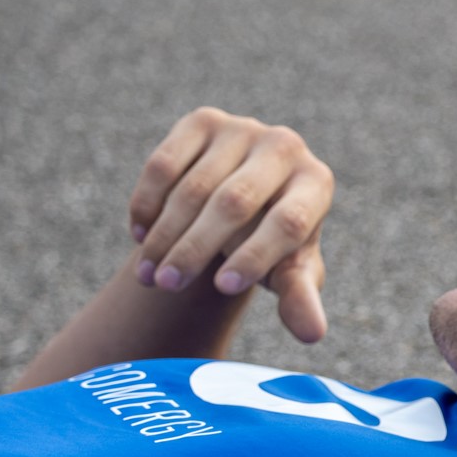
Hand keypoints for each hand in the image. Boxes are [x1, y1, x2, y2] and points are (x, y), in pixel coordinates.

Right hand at [128, 107, 333, 342]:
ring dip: (165, 234)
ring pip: (193, 186)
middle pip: (235, 202)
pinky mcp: (203, 122)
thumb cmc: (273, 246)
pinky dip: (148, 203)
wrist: (245, 204)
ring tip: (149, 276)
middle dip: (196, 248)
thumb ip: (300, 298)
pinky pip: (165, 164)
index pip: (288, 221)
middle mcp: (285, 146)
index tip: (223, 289)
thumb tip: (312, 334)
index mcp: (316, 184)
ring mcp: (243, 130)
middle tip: (168, 286)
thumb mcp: (288, 272)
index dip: (255, 256)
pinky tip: (140, 237)